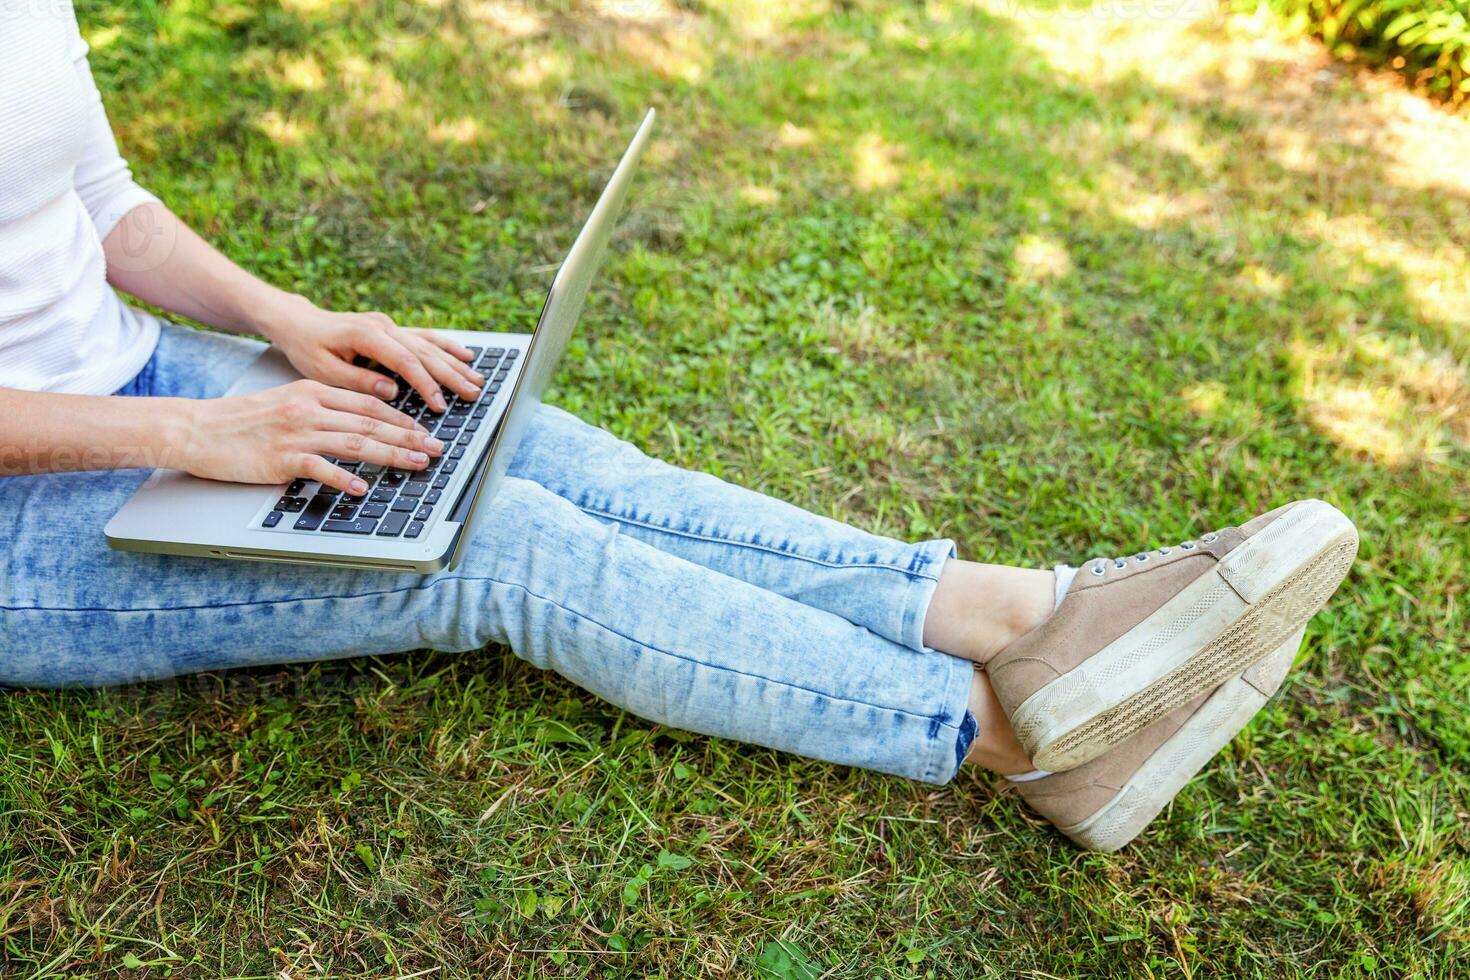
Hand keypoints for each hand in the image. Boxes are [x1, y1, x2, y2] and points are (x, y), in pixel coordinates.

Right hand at [179, 380, 443, 494]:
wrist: (195, 428)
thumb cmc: (241, 420)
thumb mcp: (287, 402)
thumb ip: (323, 410)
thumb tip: (360, 427)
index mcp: (313, 391)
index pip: (369, 403)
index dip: (403, 418)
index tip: (425, 430)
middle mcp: (309, 408)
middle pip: (371, 422)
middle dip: (410, 436)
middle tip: (437, 448)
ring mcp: (296, 433)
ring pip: (356, 442)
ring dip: (392, 454)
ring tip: (418, 463)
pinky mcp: (280, 458)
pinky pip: (319, 468)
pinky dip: (343, 479)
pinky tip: (362, 488)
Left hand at [262, 298, 483, 412]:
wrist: (300, 323)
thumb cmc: (308, 347)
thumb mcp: (323, 370)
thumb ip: (358, 380)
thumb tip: (392, 391)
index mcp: (366, 335)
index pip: (405, 361)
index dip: (425, 384)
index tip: (440, 405)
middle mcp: (382, 326)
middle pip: (424, 352)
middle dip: (451, 375)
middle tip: (472, 394)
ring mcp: (390, 325)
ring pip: (429, 344)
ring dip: (455, 363)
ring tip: (476, 380)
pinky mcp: (392, 328)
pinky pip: (425, 337)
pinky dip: (447, 346)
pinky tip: (466, 355)